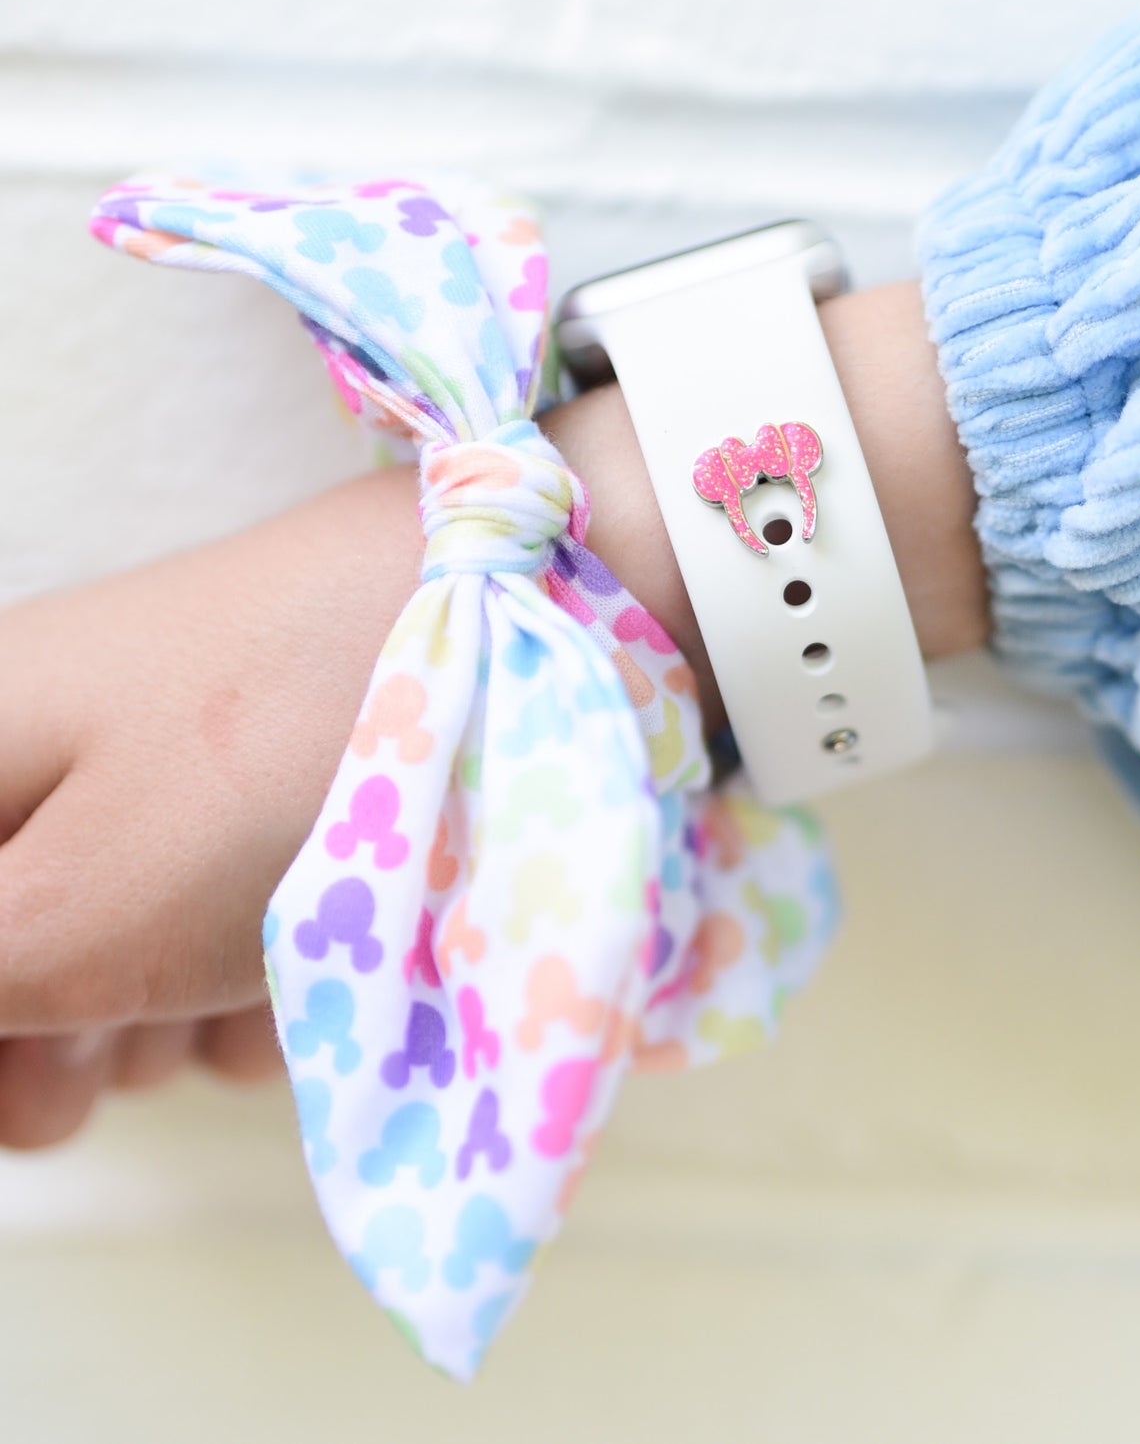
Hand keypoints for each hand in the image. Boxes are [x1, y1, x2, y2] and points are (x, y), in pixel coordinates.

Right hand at [0, 280, 985, 1147]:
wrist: (528, 624)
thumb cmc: (287, 760)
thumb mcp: (73, 905)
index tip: (33, 1078)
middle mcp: (62, 744)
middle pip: (16, 948)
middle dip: (60, 1028)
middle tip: (118, 1053)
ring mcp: (178, 771)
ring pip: (121, 951)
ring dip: (172, 1010)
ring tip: (247, 978)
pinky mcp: (282, 795)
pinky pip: (230, 927)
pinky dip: (266, 972)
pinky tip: (322, 965)